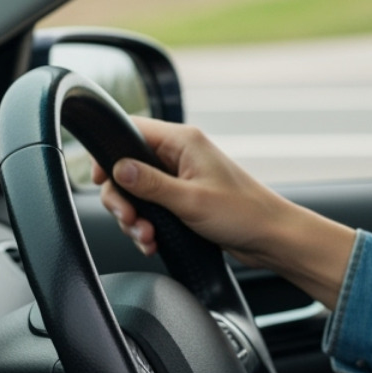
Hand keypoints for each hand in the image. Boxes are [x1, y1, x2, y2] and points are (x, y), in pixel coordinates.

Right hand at [95, 118, 355, 307]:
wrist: (271, 238)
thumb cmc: (242, 213)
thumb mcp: (190, 200)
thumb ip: (150, 184)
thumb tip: (117, 168)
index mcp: (183, 141)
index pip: (131, 130)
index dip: (109, 154)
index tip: (100, 180)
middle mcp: (180, 155)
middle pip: (127, 167)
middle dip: (123, 198)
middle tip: (130, 219)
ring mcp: (181, 177)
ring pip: (137, 192)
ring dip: (135, 218)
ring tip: (147, 237)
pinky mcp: (184, 199)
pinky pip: (152, 208)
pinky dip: (147, 226)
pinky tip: (153, 242)